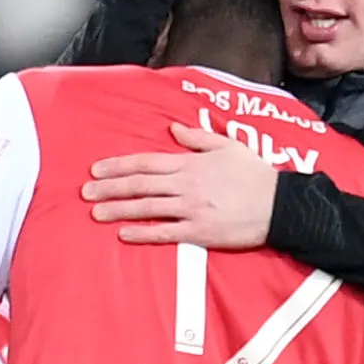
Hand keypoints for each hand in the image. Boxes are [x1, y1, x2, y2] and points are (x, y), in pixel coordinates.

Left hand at [85, 122, 277, 247]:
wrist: (279, 204)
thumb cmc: (256, 175)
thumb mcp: (228, 146)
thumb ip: (198, 138)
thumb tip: (174, 129)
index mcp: (190, 163)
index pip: (146, 162)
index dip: (119, 166)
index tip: (97, 169)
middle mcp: (185, 184)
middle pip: (139, 184)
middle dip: (110, 187)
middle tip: (85, 192)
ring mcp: (191, 209)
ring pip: (147, 208)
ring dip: (118, 209)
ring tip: (95, 212)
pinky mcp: (199, 232)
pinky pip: (165, 232)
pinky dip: (143, 233)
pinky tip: (123, 233)